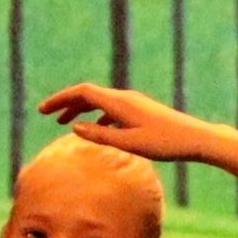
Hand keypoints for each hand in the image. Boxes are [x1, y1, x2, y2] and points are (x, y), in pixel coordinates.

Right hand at [38, 84, 213, 161]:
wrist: (196, 138)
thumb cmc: (165, 143)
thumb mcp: (129, 144)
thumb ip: (100, 136)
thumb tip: (74, 127)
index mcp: (120, 103)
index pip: (82, 93)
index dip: (60, 99)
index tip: (42, 110)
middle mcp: (125, 98)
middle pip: (88, 94)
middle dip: (65, 103)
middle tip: (45, 114)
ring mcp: (134, 103)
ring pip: (99, 101)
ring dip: (80, 110)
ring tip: (64, 122)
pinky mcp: (141, 111)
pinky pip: (111, 109)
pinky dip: (97, 116)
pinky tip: (95, 130)